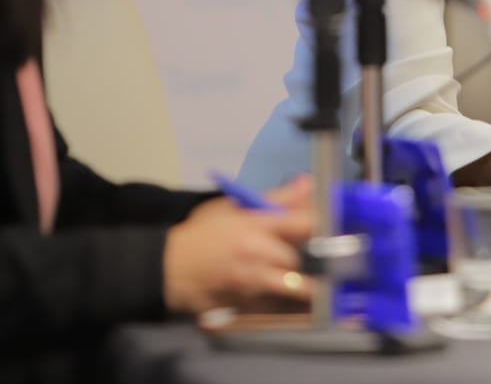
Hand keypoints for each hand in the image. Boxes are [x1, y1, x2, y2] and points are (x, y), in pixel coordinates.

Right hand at [163, 177, 314, 314]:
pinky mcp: (245, 307)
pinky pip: (273, 307)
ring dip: (289, 284)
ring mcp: (251, 284)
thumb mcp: (235, 206)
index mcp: (256, 225)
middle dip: (293, 259)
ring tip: (281, 277)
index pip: (306, 224)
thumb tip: (308, 183)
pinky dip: (275, 303)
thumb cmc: (203, 232)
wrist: (170, 267)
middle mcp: (257, 254)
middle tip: (285, 256)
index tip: (321, 228)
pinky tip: (267, 295)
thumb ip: (277, 198)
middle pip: (295, 259)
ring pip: (290, 287)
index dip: (319, 226)